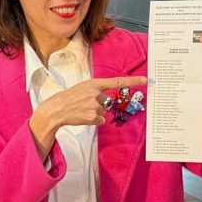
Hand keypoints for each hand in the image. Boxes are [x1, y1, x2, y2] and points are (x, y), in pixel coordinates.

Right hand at [29, 75, 148, 158]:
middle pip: (107, 102)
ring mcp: (95, 105)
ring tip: (81, 110)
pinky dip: (92, 120)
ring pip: (103, 112)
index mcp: (94, 83)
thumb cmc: (69, 98)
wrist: (55, 109)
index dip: (133, 81)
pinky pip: (99, 120)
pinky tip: (81, 117)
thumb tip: (106, 103)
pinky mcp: (92, 117)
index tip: (146, 80)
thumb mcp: (82, 88)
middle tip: (84, 104)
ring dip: (94, 113)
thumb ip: (96, 91)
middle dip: (98, 105)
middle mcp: (96, 93)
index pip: (117, 82)